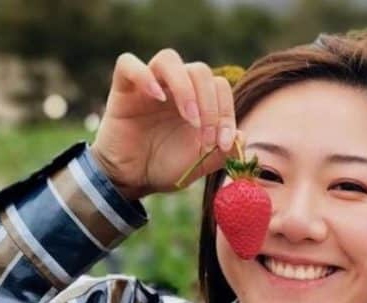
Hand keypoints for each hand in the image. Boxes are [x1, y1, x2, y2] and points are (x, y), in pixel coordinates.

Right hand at [89, 48, 240, 201]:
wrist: (134, 179)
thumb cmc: (166, 168)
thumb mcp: (200, 164)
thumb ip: (222, 152)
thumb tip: (243, 136)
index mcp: (197, 101)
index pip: (220, 87)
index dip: (227, 112)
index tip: (223, 143)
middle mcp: (175, 87)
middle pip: (200, 71)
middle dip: (210, 106)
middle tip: (206, 137)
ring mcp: (149, 84)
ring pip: (170, 59)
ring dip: (185, 88)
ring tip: (190, 119)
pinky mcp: (123, 88)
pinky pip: (128, 63)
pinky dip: (143, 75)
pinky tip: (157, 97)